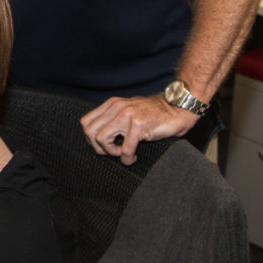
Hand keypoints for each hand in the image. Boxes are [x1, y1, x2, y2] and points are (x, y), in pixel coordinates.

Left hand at [80, 94, 198, 165]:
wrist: (177, 109)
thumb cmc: (153, 115)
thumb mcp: (127, 112)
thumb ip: (112, 119)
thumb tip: (96, 138)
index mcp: (112, 104)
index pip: (86, 122)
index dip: (90, 139)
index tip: (103, 146)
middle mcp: (117, 107)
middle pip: (90, 132)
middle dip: (99, 148)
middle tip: (113, 152)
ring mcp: (127, 115)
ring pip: (102, 139)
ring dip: (112, 152)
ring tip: (123, 153)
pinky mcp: (139, 125)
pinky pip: (125, 149)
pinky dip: (127, 158)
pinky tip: (133, 158)